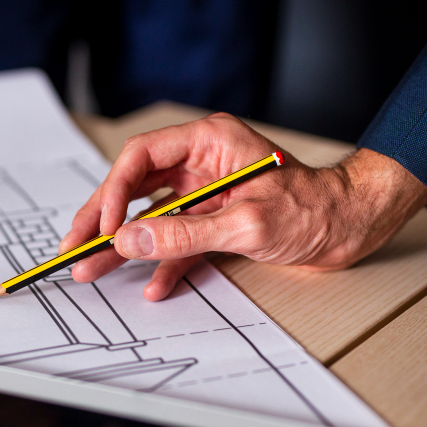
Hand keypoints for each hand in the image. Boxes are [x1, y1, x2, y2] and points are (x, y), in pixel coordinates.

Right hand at [59, 113, 426, 300]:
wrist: (352, 227)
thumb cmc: (315, 209)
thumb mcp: (246, 223)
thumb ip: (184, 233)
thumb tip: (131, 239)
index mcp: (210, 141)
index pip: (143, 158)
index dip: (113, 191)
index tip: (100, 226)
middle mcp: (203, 162)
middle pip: (137, 187)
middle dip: (104, 219)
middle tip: (74, 246)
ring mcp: (207, 192)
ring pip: (151, 217)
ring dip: (124, 245)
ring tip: (92, 269)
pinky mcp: (215, 219)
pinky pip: (178, 239)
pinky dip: (162, 262)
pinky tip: (149, 284)